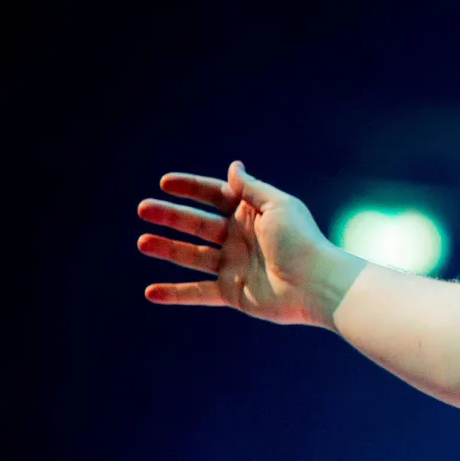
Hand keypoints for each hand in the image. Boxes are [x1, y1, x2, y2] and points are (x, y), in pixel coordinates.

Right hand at [136, 162, 358, 328]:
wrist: (316, 285)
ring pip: (192, 256)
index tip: (164, 183)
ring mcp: (234, 266)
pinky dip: (175, 294)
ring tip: (142, 242)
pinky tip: (150, 292)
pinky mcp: (233, 292)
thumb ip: (251, 188)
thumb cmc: (301, 241)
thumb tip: (233, 166)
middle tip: (143, 209)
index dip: (190, 188)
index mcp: (251, 214)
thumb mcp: (277, 206)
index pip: (215, 195)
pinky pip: (198, 292)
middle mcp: (239, 238)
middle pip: (197, 223)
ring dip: (166, 249)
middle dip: (170, 216)